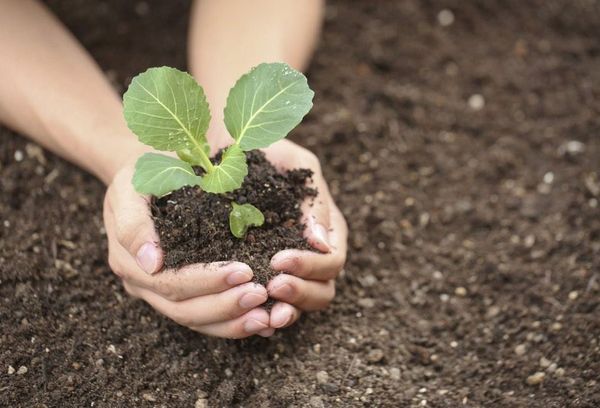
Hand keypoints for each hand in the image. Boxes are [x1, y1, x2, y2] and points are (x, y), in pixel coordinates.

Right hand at [103, 163, 274, 338]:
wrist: (145, 171)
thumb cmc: (144, 173)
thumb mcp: (131, 185)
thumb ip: (134, 222)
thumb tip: (152, 264)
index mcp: (129, 259)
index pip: (170, 283)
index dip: (207, 282)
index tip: (244, 271)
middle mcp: (143, 283)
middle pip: (185, 309)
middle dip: (225, 305)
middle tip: (262, 294)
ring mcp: (160, 293)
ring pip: (197, 321)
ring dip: (233, 321)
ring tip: (267, 316)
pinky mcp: (181, 294)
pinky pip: (206, 319)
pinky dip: (234, 323)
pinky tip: (264, 322)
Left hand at [262, 140, 347, 329]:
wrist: (222, 149)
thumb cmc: (263, 150)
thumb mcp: (293, 161)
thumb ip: (314, 198)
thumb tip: (322, 242)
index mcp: (324, 229)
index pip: (331, 261)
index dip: (311, 266)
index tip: (280, 259)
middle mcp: (310, 255)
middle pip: (322, 291)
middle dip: (300, 293)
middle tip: (271, 285)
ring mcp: (286, 271)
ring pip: (299, 307)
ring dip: (285, 311)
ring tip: (263, 311)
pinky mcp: (259, 279)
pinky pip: (269, 309)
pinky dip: (263, 318)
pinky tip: (249, 318)